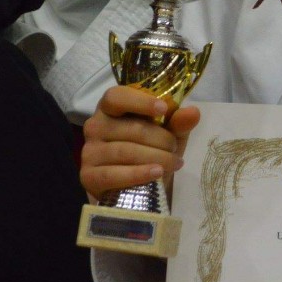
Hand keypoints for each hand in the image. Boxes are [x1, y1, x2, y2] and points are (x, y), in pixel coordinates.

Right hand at [80, 85, 200, 201]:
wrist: (139, 186)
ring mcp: (89, 151)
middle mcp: (95, 126)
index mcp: (111, 107)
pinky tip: (157, 173)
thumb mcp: (169, 133)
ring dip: (156, 157)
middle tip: (175, 148)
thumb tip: (192, 112)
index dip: (140, 101)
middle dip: (161, 139)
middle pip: (131, 128)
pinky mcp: (88, 176)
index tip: (164, 109)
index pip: (116, 96)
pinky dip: (139, 174)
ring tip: (173, 163)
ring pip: (125, 151)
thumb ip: (179, 122)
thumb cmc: (152, 149)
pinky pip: (113, 174)